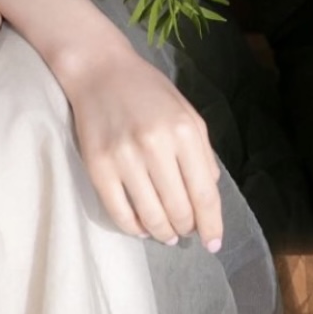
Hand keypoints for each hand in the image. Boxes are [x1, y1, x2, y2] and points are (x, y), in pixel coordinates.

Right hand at [54, 43, 223, 250]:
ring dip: (163, 233)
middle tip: (186, 232)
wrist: (99, 70)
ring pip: (151, 218)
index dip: (212, 225)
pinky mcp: (98, 167)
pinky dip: (135, 229)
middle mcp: (155, 146)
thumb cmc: (148, 90)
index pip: (204, 194)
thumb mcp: (186, 113)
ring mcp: (124, 158)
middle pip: (179, 210)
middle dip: (187, 228)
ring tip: (167, 234)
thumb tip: (209, 194)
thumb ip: (202, 153)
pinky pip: (120, 213)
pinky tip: (142, 227)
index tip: (213, 243)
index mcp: (183, 132)